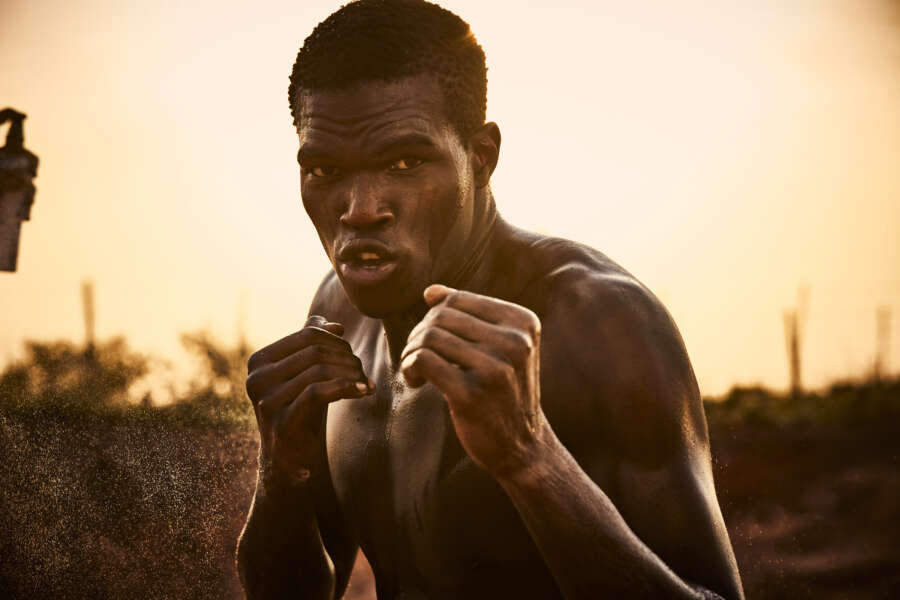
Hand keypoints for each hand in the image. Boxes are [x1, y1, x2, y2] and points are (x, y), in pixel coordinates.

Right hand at [246, 315, 371, 487]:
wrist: (289, 459)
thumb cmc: (299, 410)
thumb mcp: (304, 375)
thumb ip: (312, 347)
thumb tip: (335, 325)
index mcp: (260, 361)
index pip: (308, 334)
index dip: (337, 341)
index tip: (353, 355)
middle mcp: (257, 378)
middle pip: (316, 351)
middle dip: (347, 358)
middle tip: (363, 373)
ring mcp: (266, 401)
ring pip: (320, 371)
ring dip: (351, 374)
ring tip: (365, 384)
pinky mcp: (281, 422)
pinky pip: (318, 393)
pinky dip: (346, 387)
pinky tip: (363, 391)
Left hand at [400, 285, 543, 476]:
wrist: (522, 446)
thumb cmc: (504, 391)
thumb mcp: (500, 348)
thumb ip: (468, 316)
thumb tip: (431, 291)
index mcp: (523, 323)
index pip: (458, 299)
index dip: (436, 316)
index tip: (435, 341)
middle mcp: (514, 342)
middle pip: (441, 316)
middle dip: (420, 334)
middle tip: (420, 358)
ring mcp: (495, 368)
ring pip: (429, 337)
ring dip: (412, 352)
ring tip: (417, 371)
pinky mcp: (471, 394)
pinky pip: (422, 360)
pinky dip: (409, 368)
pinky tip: (417, 382)